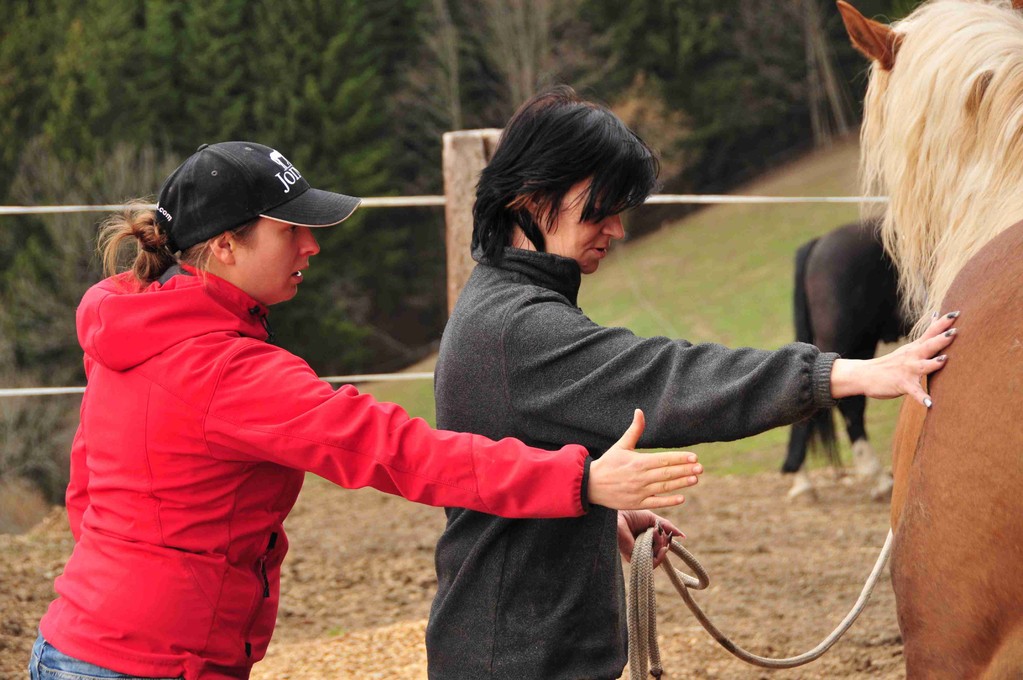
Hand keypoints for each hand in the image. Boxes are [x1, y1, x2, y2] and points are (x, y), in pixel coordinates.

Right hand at [588, 409, 701, 509]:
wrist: (590, 484)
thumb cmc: (608, 463)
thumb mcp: (620, 445)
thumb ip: (634, 430)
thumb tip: (639, 411)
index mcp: (638, 461)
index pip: (663, 459)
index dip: (680, 458)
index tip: (694, 457)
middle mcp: (640, 477)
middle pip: (667, 473)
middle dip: (685, 470)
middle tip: (700, 468)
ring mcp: (639, 491)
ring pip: (664, 487)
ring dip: (681, 483)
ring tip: (695, 479)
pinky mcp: (636, 503)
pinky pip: (656, 502)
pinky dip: (668, 501)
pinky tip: (681, 498)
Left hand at [618, 510, 683, 568]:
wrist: (620, 515)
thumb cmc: (632, 515)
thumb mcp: (653, 520)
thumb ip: (667, 527)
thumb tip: (682, 536)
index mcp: (645, 541)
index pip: (661, 547)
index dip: (666, 542)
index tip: (668, 534)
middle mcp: (642, 550)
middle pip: (661, 552)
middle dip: (664, 542)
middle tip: (660, 532)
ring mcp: (638, 555)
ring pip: (658, 557)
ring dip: (661, 545)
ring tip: (657, 534)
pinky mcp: (634, 558)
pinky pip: (652, 562)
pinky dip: (659, 554)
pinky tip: (660, 545)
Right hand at [830, 311, 958, 406]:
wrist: (865, 375)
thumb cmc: (890, 363)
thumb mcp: (909, 347)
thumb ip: (925, 336)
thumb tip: (936, 315)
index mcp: (915, 348)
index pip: (930, 332)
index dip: (943, 323)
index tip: (957, 312)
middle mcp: (912, 357)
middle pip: (928, 346)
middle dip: (941, 339)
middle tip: (955, 331)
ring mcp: (907, 370)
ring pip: (922, 366)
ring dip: (933, 363)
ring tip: (944, 360)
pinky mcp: (902, 384)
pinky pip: (914, 392)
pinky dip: (921, 398)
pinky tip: (930, 404)